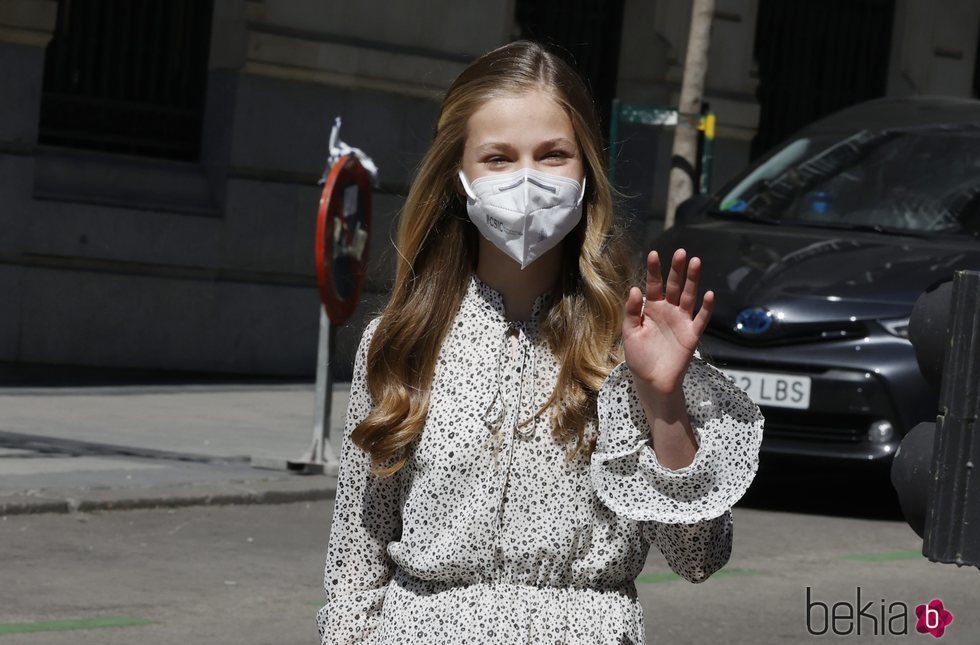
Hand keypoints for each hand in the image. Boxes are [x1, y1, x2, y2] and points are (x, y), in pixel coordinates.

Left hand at [623, 249, 713, 395]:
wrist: (652, 381)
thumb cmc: (639, 357)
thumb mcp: (629, 333)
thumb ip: (632, 312)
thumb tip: (635, 289)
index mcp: (652, 309)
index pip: (653, 285)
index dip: (654, 271)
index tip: (654, 254)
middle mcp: (668, 311)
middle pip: (674, 286)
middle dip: (677, 269)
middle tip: (681, 252)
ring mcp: (682, 321)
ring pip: (689, 296)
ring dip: (693, 280)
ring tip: (696, 262)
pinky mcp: (692, 334)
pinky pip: (701, 319)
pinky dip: (706, 307)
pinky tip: (709, 294)